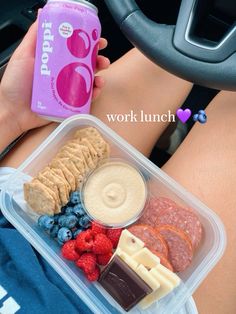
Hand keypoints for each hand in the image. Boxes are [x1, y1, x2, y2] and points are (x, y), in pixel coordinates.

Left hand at [0, 14, 109, 135]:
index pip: (75, 49)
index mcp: (55, 60)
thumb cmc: (15, 85)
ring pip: (88, 81)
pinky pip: (85, 99)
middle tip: (103, 59)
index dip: (88, 43)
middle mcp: (62, 73)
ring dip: (99, 78)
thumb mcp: (23, 55)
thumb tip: (42, 14)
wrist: (13, 112)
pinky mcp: (68, 104)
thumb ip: (34, 36)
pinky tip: (95, 91)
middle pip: (85, 64)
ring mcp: (66, 89)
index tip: (97, 39)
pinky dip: (93, 94)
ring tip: (100, 78)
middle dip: (98, 60)